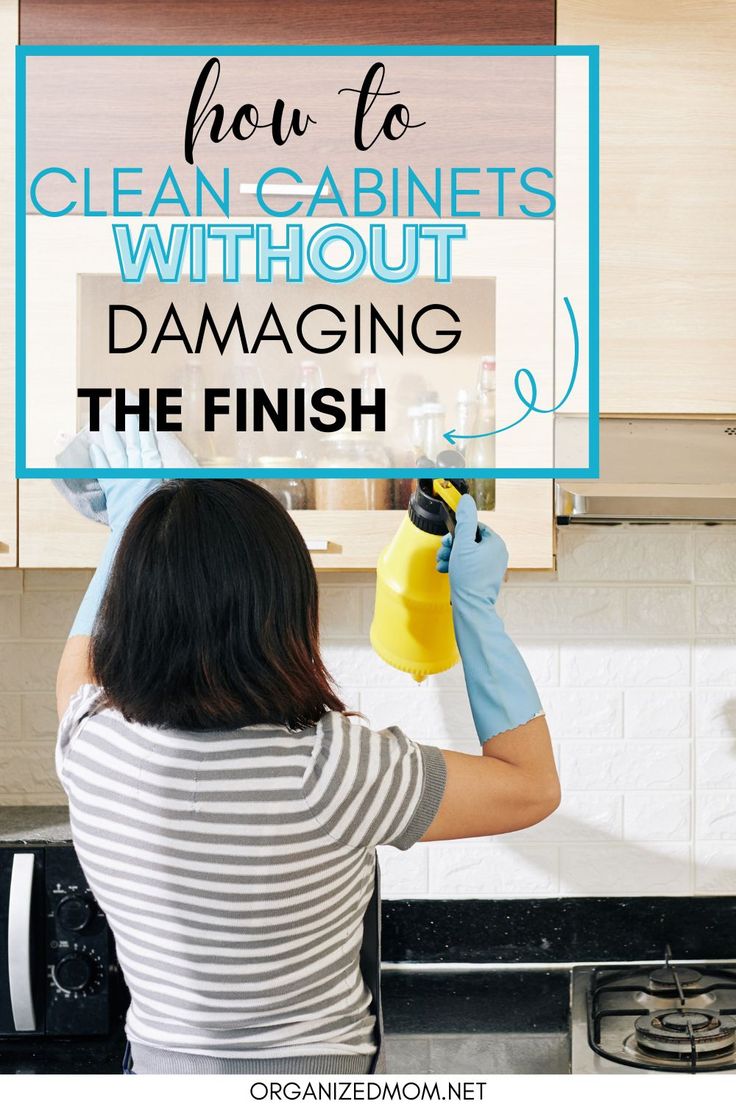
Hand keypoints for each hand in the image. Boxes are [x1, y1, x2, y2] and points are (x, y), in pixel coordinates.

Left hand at [89, 418, 163, 533]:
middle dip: (129, 427)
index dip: (145, 430)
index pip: (149, 446)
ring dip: (111, 438)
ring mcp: (123, 480)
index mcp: (154, 473)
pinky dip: (98, 459)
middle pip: (132, 445)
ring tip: (106, 424)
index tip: (143, 415)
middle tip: (125, 410)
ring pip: (116, 454)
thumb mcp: (173, 495)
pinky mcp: (112, 490)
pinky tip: (94, 448)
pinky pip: (103, 471)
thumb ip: (173, 481)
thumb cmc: (162, 516)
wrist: (146, 533)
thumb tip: (185, 472)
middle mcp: (138, 472)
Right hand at [435, 494, 507, 603]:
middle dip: (452, 546)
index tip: (449, 540)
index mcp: (496, 543)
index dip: (458, 532)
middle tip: (443, 552)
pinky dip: (457, 566)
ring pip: (467, 554)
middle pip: (469, 541)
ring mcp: (491, 567)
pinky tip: (446, 570)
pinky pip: (469, 565)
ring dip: (451, 556)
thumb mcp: (462, 544)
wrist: (471, 606)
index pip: (475, 527)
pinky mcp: (484, 578)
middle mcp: (497, 554)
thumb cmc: (468, 577)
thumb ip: (465, 520)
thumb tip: (466, 501)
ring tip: (443, 563)